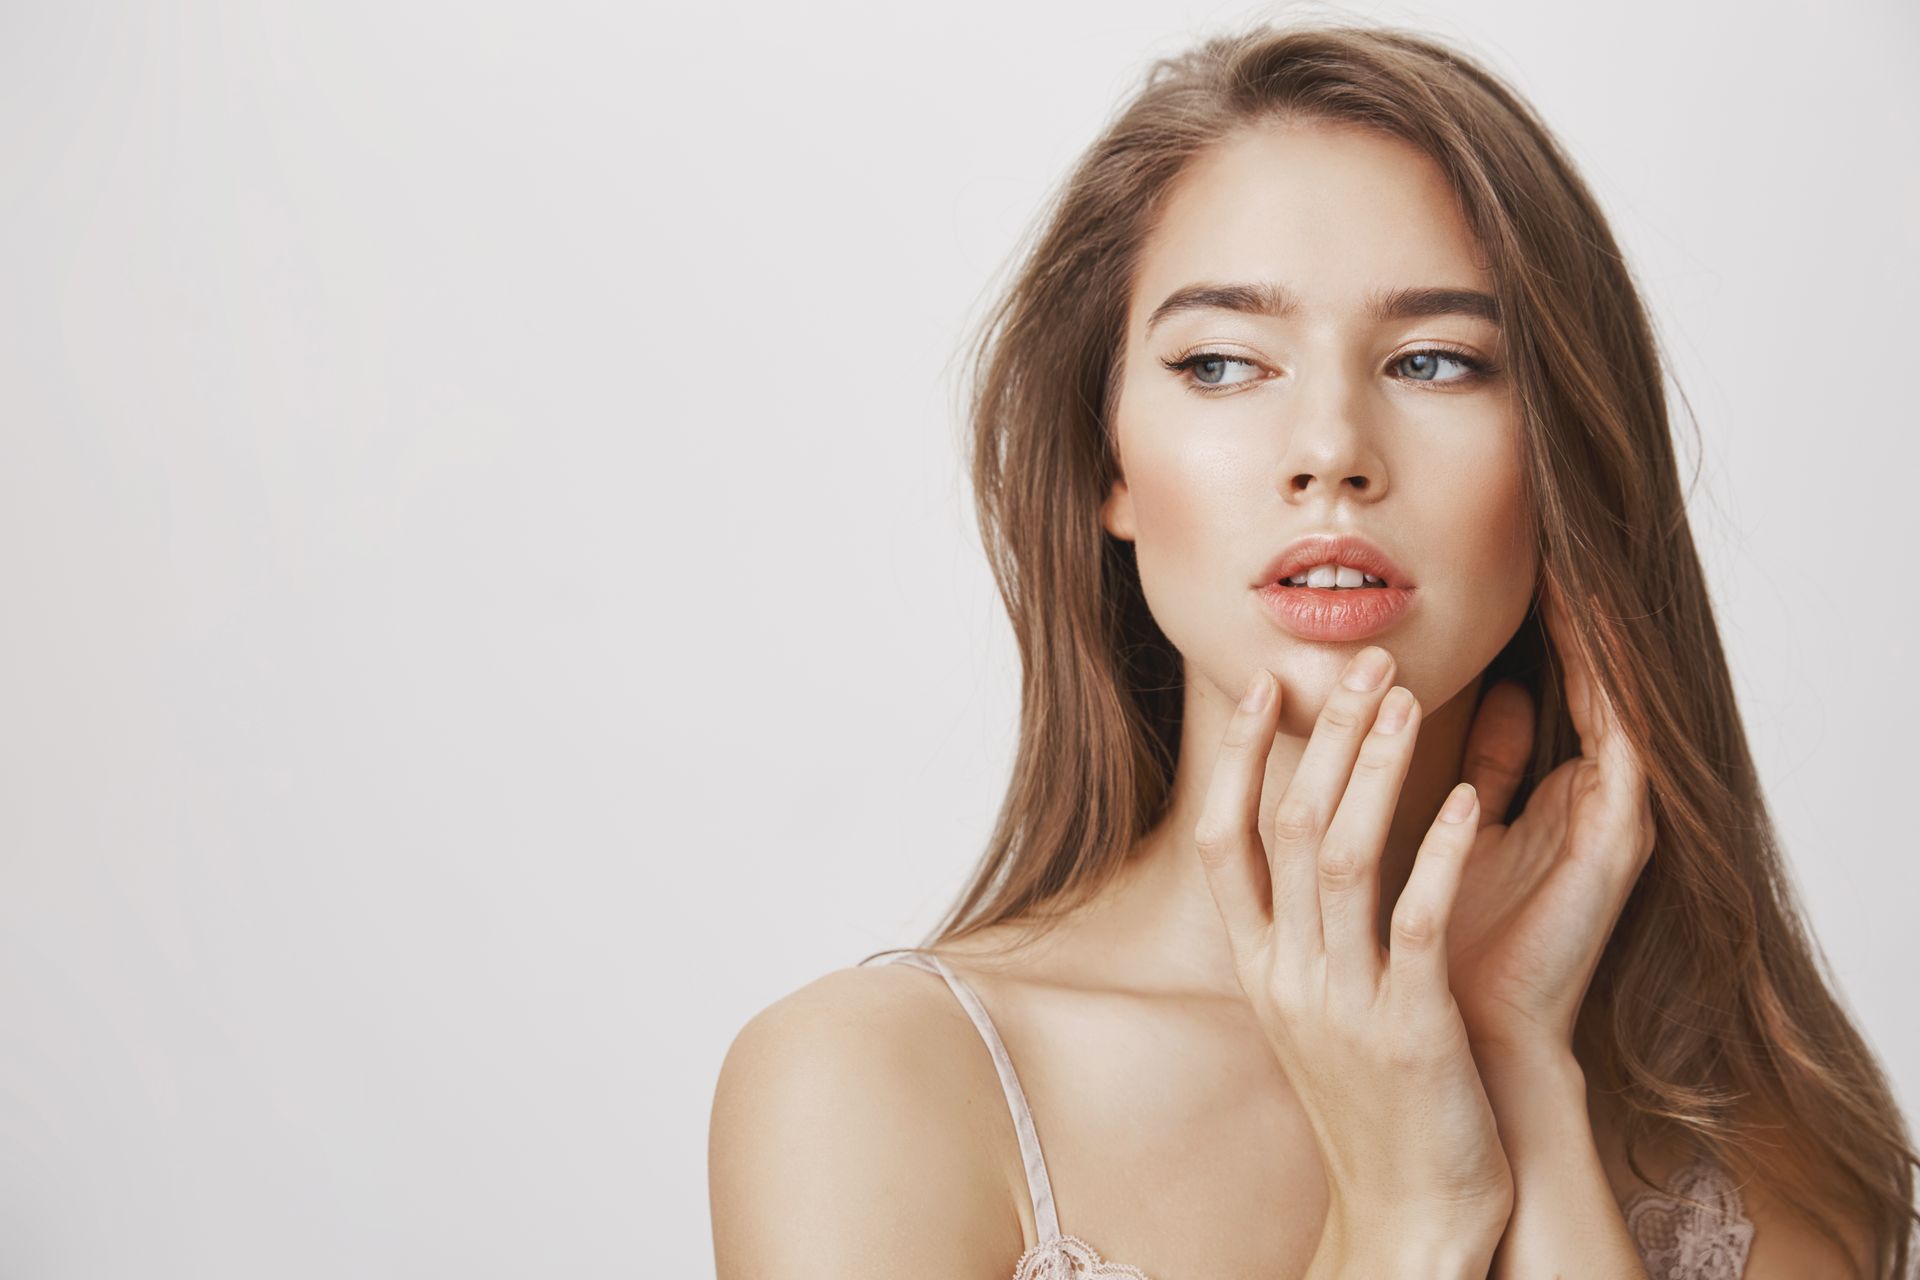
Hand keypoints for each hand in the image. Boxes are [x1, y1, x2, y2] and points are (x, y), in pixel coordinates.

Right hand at [1195, 645, 1510, 1273]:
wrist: (1408, 1213)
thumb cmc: (1371, 1103)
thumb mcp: (1311, 1011)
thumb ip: (1300, 929)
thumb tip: (1300, 844)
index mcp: (1257, 968)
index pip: (1221, 839)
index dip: (1236, 757)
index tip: (1264, 686)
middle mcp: (1285, 976)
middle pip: (1285, 827)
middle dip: (1320, 735)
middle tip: (1359, 666)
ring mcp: (1343, 1002)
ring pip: (1341, 858)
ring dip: (1374, 768)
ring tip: (1405, 700)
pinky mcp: (1410, 1028)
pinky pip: (1416, 922)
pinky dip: (1437, 851)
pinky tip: (1467, 796)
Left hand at [1445, 589, 1656, 1058]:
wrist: (1464, 1039)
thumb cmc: (1435, 946)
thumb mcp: (1433, 836)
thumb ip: (1452, 776)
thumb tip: (1440, 707)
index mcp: (1537, 800)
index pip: (1537, 688)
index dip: (1523, 627)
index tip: (1507, 560)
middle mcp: (1581, 802)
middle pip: (1582, 683)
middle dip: (1564, 613)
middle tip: (1549, 533)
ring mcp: (1605, 818)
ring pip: (1608, 698)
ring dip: (1591, 633)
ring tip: (1572, 560)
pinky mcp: (1617, 838)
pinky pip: (1619, 739)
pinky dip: (1603, 682)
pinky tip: (1581, 631)